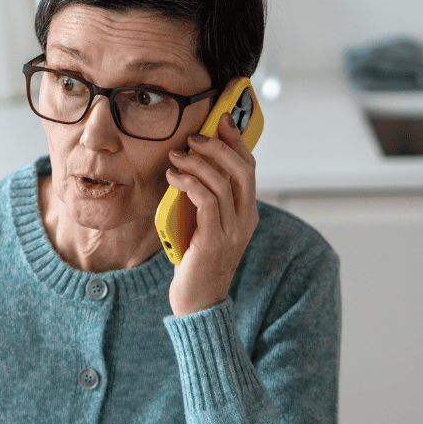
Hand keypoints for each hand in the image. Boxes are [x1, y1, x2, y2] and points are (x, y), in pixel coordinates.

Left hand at [165, 110, 257, 315]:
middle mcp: (246, 220)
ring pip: (222, 182)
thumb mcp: (206, 225)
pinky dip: (189, 183)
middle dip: (218, 146)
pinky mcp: (215, 240)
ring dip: (197, 163)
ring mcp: (233, 231)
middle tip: (194, 138)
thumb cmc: (196, 262)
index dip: (237, 141)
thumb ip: (206, 201)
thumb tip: (191, 167)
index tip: (221, 120)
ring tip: (176, 157)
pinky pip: (206, 200)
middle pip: (242, 169)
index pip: (249, 168)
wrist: (198, 302)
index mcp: (247, 214)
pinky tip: (173, 178)